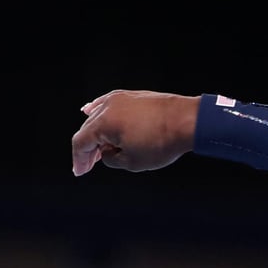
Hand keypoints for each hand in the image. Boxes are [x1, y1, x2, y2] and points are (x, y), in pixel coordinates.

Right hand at [71, 90, 200, 175]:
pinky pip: (108, 104)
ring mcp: (120, 98)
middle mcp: (107, 107)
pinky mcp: (132, 95)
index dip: (79, 160)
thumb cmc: (162, 142)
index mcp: (103, 123)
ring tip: (98, 147)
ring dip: (96, 133)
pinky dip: (99, 111)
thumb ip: (111, 159)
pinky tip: (90, 110)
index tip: (80, 171)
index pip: (81, 143)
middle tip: (89, 164)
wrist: (187, 121)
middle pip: (88, 129)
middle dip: (88, 148)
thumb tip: (106, 153)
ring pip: (98, 116)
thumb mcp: (132, 162)